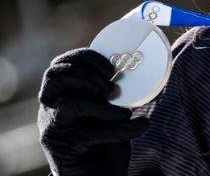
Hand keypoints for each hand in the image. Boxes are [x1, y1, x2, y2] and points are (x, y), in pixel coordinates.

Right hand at [38, 48, 150, 175]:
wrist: (98, 175)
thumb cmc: (107, 140)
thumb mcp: (113, 111)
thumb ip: (117, 93)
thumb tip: (147, 69)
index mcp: (62, 93)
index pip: (60, 65)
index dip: (84, 58)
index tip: (112, 67)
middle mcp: (51, 107)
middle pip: (54, 76)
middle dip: (88, 76)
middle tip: (113, 88)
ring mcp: (51, 127)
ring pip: (66, 104)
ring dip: (100, 104)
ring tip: (124, 111)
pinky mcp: (60, 146)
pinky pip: (87, 132)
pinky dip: (116, 128)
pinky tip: (137, 127)